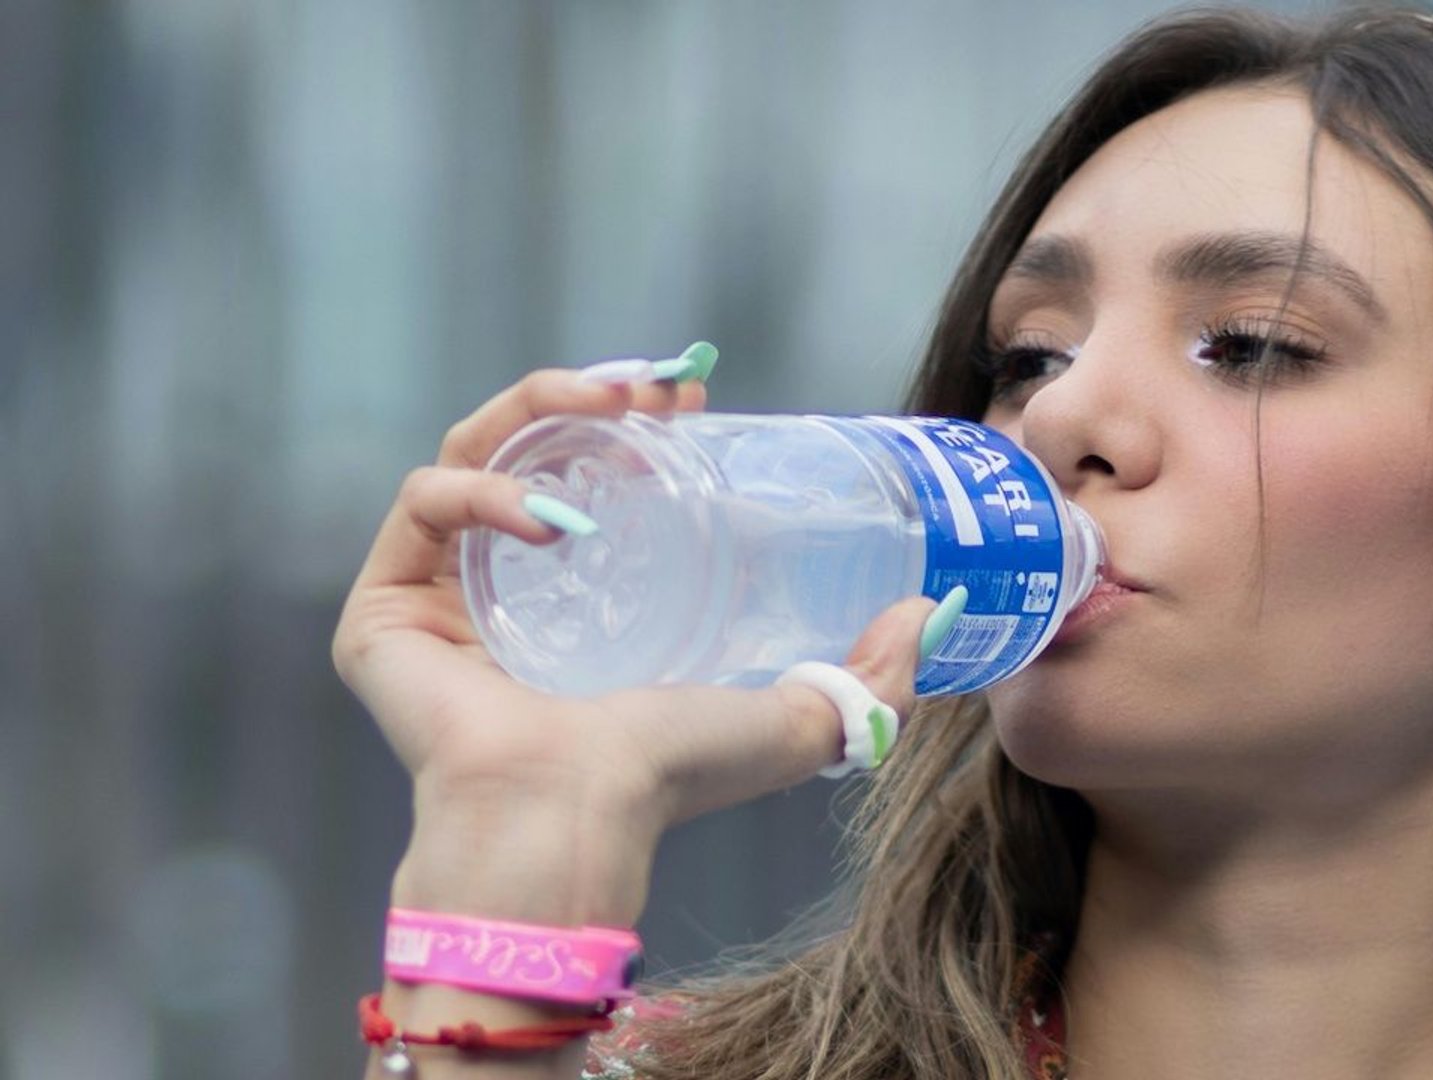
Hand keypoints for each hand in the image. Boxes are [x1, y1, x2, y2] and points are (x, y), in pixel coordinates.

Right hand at [333, 368, 933, 926]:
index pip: (591, 474)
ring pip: (469, 453)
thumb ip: (869, 673)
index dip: (631, 417)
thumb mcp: (794, 715)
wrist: (575, 819)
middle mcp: (505, 589)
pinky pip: (424, 504)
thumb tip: (931, 617)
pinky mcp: (383, 612)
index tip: (691, 391)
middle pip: (528, 446)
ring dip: (534, 409)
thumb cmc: (668, 780)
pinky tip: (545, 516)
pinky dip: (480, 490)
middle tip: (651, 382)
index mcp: (580, 601)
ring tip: (605, 405)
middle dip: (585, 393)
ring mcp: (439, 597)